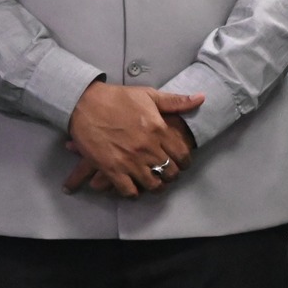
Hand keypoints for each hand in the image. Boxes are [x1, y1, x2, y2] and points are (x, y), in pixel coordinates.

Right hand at [65, 83, 202, 197]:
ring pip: (153, 185)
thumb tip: (202, 98)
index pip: (182, 154)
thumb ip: (176, 101)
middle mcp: (147, 148)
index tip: (182, 162)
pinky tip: (134, 185)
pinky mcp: (112, 170)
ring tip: (154, 181)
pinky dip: (134, 192)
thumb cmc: (118, 98)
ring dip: (155, 185)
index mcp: (158, 129)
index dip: (185, 161)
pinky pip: (129, 191)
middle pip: (170, 172)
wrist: (85, 104)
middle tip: (167, 172)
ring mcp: (129, 161)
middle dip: (172, 174)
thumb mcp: (149, 95)